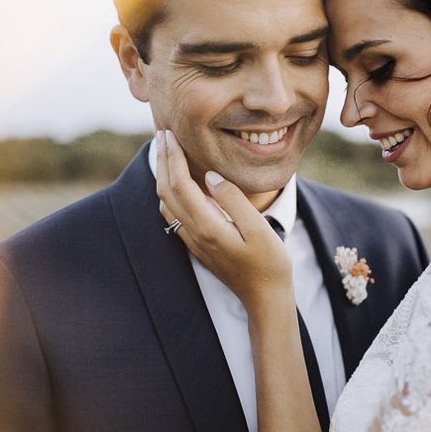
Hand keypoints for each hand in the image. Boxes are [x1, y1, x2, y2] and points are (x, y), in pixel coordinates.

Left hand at [155, 129, 293, 311]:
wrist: (265, 297)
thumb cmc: (269, 263)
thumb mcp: (258, 229)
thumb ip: (233, 200)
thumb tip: (208, 176)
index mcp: (208, 227)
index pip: (181, 184)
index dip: (173, 157)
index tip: (170, 134)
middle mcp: (194, 234)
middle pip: (166, 191)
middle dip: (162, 161)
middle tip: (162, 134)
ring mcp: (193, 242)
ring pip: (166, 203)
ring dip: (162, 175)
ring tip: (167, 153)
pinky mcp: (197, 246)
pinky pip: (173, 214)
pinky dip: (168, 192)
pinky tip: (176, 183)